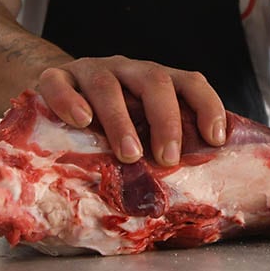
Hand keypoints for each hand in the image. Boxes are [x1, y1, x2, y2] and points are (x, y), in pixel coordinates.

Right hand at [35, 56, 226, 166]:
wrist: (55, 95)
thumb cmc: (106, 124)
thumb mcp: (139, 130)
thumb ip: (160, 150)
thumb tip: (191, 201)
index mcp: (154, 81)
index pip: (189, 82)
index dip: (207, 106)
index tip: (214, 139)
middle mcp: (126, 69)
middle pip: (153, 81)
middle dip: (165, 120)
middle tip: (167, 158)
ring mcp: (89, 70)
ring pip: (107, 84)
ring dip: (120, 120)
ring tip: (128, 153)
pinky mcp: (55, 77)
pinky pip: (59, 83)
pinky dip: (69, 100)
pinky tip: (80, 120)